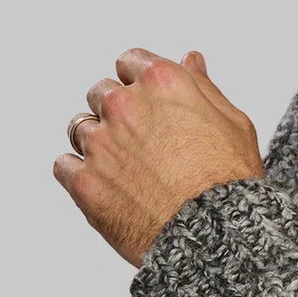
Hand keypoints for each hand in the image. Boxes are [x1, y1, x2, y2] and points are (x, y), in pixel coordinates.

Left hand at [55, 48, 266, 266]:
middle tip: (141, 141)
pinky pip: (64, 165)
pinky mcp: (84, 181)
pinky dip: (78, 172)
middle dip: (117, 112)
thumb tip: (190, 60)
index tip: (146, 100)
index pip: (129, 62)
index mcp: (161, 82)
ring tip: (125, 168)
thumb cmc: (230, 182)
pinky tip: (106, 185)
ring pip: (80, 128)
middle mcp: (124, 106)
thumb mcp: (233, 123)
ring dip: (97, 141)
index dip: (138, 81)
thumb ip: (203, 86)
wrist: (214, 236)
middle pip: (101, 93)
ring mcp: (100, 144)